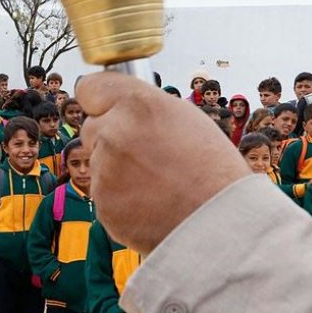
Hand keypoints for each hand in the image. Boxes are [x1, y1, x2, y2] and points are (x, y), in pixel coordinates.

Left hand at [76, 72, 249, 254]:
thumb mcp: (186, 119)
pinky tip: (149, 203)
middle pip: (91, 127)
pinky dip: (119, 198)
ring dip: (115, 170)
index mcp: (138, 105)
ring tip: (155, 183)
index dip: (100, 100)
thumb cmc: (213, 170)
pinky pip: (103, 194)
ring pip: (97, 162)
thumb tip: (118, 107)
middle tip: (144, 154)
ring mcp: (104, 170)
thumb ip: (144, 109)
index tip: (104, 107)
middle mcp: (114, 133)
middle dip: (108, 137)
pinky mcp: (102, 203)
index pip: (89, 88)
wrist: (222, 224)